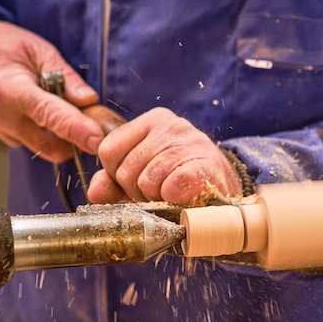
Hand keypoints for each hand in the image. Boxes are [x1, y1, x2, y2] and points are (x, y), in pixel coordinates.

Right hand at [0, 20, 103, 162]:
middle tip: (91, 116)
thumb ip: (66, 76)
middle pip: (54, 147)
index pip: (50, 116)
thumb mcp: (38, 49)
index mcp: (12, 90)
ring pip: (49, 149)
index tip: (97, 140)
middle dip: (78, 139)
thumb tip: (89, 100)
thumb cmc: (1, 48)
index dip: (76, 130)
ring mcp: (5, 133)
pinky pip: (40, 145)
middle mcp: (6, 119)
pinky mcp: (9, 139)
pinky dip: (54, 135)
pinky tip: (50, 113)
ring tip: (64, 107)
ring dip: (67, 137)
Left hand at [87, 107, 242, 204]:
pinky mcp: (207, 162)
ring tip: (172, 197)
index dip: (117, 176)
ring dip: (157, 199)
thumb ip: (114, 183)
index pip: (108, 150)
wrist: (226, 188)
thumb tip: (96, 192)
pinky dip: (173, 199)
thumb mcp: (143, 176)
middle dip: (137, 192)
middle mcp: (170, 124)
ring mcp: (190, 141)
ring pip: (147, 181)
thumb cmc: (181, 182)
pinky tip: (182, 198)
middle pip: (125, 169)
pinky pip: (172, 186)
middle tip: (158, 194)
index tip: (137, 184)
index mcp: (151, 122)